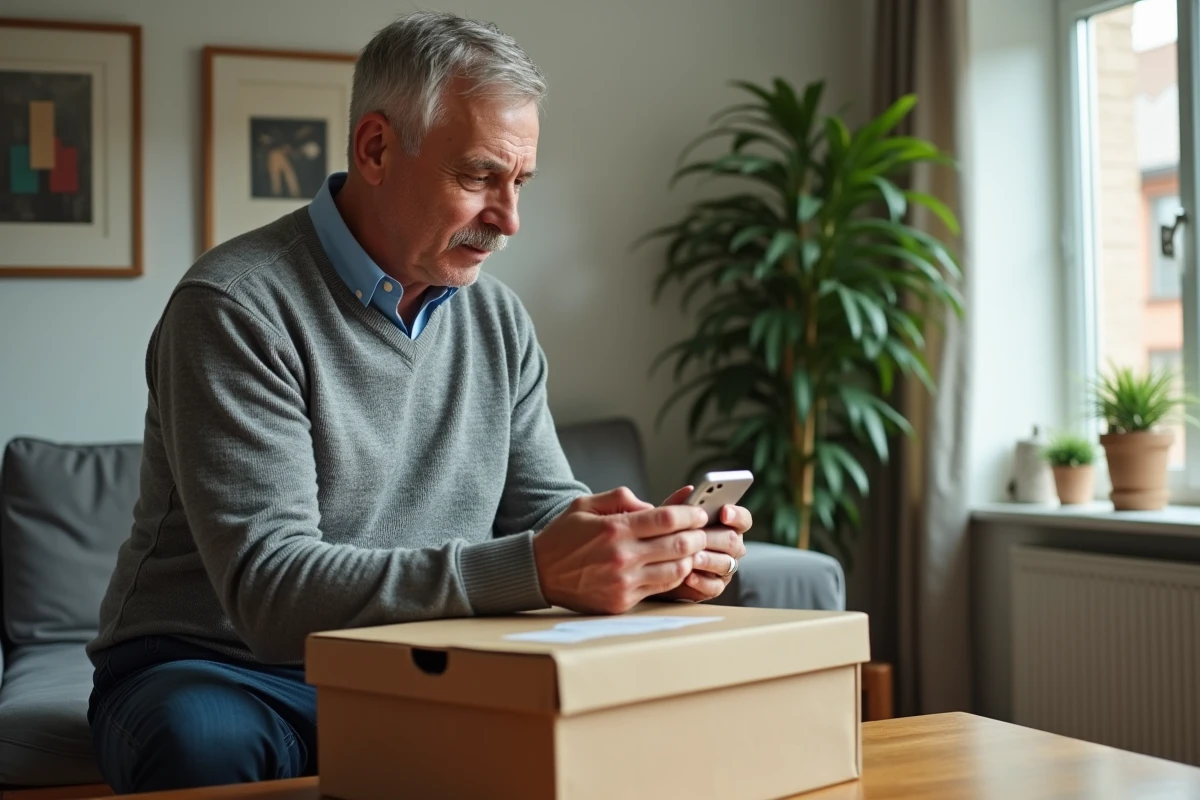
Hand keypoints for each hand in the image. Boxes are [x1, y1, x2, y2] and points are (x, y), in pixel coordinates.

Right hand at [532, 487, 709, 614]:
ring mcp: (623, 582)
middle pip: (678, 545)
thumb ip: (620, 499)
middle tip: (704, 531)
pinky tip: (675, 566)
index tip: (699, 513)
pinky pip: (661, 588)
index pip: (666, 519)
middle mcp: (622, 557)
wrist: (539, 573)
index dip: (690, 515)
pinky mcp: (622, 601)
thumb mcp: (585, 505)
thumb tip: (652, 506)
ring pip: (676, 570)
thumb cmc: (563, 536)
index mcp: (614, 529)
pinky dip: (674, 576)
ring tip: (693, 549)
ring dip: (690, 558)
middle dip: (698, 536)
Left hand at [653, 485, 750, 602]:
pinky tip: (688, 575)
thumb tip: (689, 489)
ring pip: (726, 563)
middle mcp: (731, 547)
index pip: (743, 519)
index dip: (737, 515)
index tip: (724, 512)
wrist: (653, 566)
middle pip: (734, 541)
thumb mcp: (671, 520)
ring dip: (708, 559)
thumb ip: (680, 505)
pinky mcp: (715, 587)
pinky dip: (701, 581)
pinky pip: (714, 586)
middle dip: (715, 538)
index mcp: (727, 526)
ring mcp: (725, 568)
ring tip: (692, 556)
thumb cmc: (667, 537)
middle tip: (700, 536)